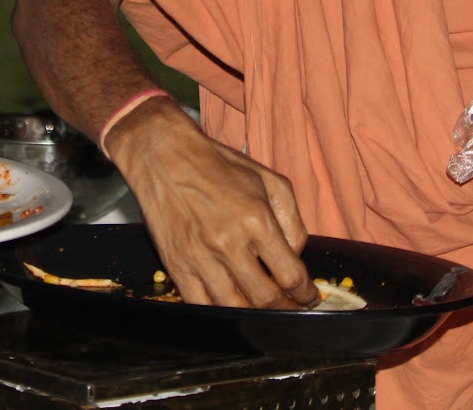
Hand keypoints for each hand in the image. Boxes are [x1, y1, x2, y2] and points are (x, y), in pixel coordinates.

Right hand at [105, 100, 318, 308]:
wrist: (163, 156)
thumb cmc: (218, 165)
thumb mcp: (269, 180)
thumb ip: (292, 221)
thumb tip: (295, 257)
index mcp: (256, 219)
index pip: (290, 275)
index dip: (305, 293)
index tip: (309, 296)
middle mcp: (228, 243)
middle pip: (265, 298)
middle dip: (285, 309)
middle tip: (292, 308)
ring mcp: (199, 258)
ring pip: (235, 308)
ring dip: (255, 317)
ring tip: (265, 313)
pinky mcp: (176, 265)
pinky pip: (201, 305)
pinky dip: (220, 314)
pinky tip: (232, 307)